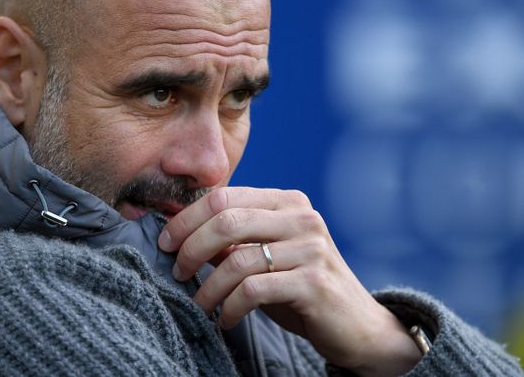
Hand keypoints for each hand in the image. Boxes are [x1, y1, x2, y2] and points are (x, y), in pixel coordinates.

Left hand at [158, 187, 422, 375]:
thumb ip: (234, 239)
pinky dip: (229, 307)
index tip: (166, 242)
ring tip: (199, 304)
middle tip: (176, 271)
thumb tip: (179, 231)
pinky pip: (253, 290)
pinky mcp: (313, 283)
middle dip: (190, 247)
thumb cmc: (302, 287)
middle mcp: (302, 217)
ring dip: (207, 287)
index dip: (186, 218)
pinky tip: (225, 319)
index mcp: (287, 202)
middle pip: (226, 220)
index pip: (223, 197)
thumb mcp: (267, 256)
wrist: (358, 326)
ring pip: (236, 259)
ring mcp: (310, 248)